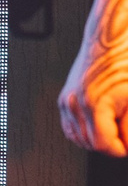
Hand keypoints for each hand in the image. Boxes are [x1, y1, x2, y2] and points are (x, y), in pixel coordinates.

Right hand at [60, 41, 127, 155]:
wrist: (110, 37)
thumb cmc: (125, 61)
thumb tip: (127, 145)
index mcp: (94, 104)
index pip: (105, 146)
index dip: (122, 148)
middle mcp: (75, 104)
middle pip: (91, 145)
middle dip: (111, 142)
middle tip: (124, 130)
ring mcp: (67, 101)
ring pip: (79, 139)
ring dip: (97, 139)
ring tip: (114, 126)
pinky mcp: (64, 98)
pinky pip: (70, 127)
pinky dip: (84, 131)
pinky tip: (99, 124)